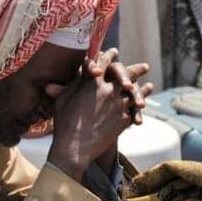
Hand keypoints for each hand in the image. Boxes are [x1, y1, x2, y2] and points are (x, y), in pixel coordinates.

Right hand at [46, 49, 151, 179]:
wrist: (75, 148)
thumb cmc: (64, 123)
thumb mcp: (61, 101)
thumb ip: (64, 89)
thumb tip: (52, 85)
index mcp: (93, 82)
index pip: (104, 62)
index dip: (110, 56)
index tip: (114, 52)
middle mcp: (109, 90)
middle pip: (126, 74)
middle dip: (136, 69)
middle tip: (145, 66)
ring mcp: (118, 105)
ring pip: (135, 92)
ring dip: (143, 89)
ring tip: (150, 85)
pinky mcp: (123, 120)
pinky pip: (135, 111)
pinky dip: (139, 108)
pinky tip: (143, 106)